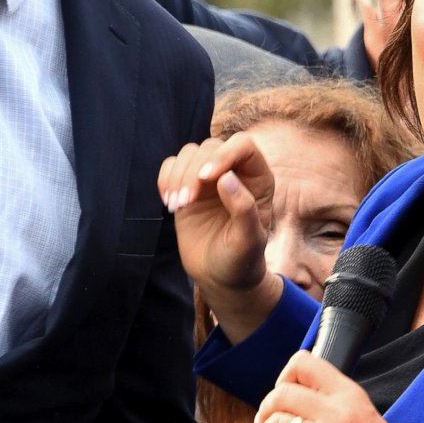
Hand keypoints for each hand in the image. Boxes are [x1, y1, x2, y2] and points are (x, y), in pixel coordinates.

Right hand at [158, 134, 282, 338]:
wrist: (220, 277)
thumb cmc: (241, 261)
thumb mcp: (248, 242)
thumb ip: (243, 210)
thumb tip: (226, 178)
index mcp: (258, 179)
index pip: (242, 145)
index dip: (223, 154)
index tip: (206, 178)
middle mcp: (235, 171)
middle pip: (210, 147)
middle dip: (193, 172)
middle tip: (184, 203)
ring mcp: (209, 178)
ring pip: (189, 154)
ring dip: (177, 176)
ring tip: (176, 206)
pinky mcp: (187, 185)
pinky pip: (171, 165)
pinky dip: (165, 179)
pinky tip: (169, 202)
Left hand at [252, 350, 423, 422]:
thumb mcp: (366, 416)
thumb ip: (336, 404)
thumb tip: (298, 399)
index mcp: (351, 395)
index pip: (304, 363)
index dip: (285, 376)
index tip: (283, 392)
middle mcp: (338, 413)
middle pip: (281, 393)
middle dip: (267, 408)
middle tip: (267, 422)